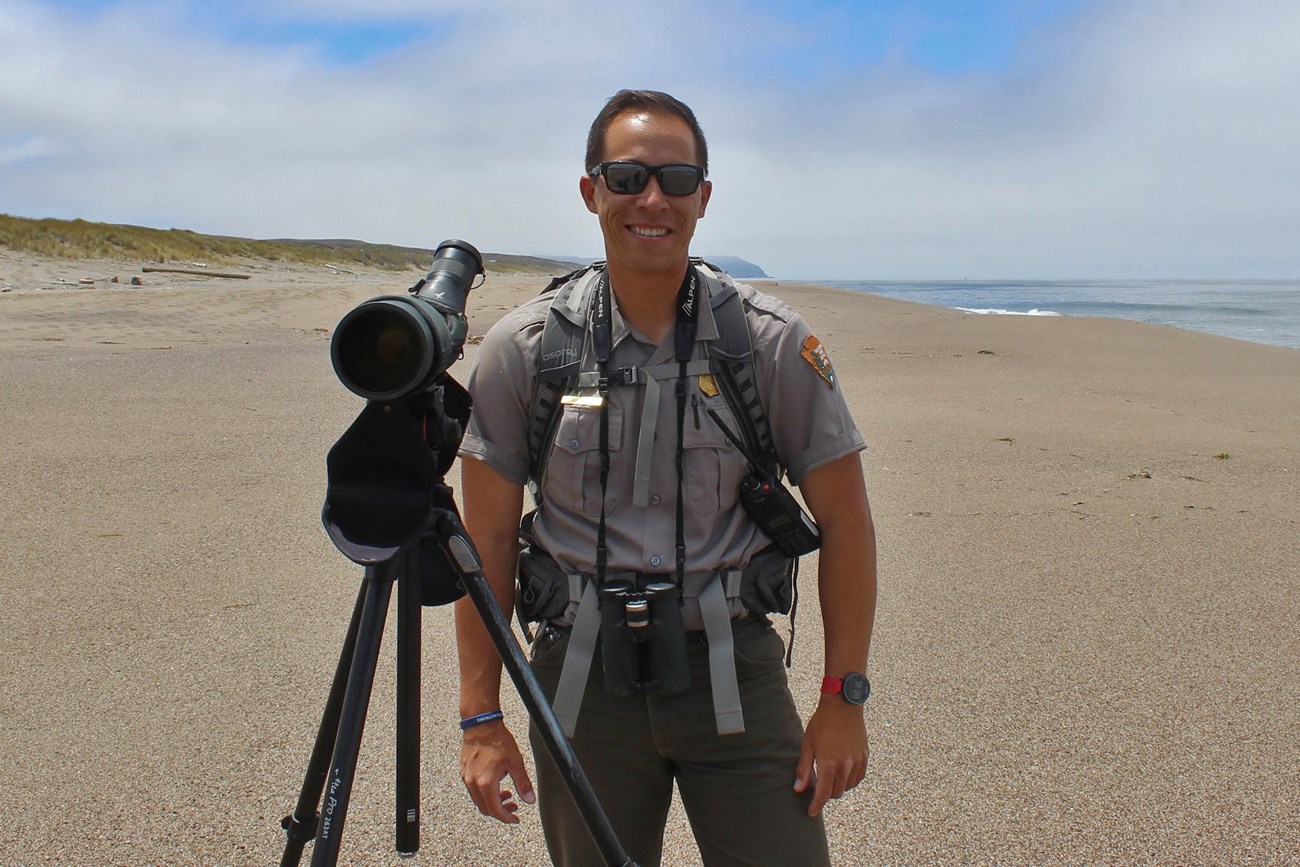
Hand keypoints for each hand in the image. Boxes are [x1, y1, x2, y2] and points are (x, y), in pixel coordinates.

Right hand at [460, 721, 535, 823]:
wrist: (481, 725)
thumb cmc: (498, 740)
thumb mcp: (515, 762)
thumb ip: (522, 783)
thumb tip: (529, 800)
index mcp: (486, 783)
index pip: (495, 810)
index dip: (506, 818)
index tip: (515, 819)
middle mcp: (473, 783)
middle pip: (485, 808)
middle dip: (500, 811)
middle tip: (513, 807)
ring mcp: (466, 778)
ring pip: (478, 800)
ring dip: (492, 802)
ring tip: (507, 795)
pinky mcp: (463, 772)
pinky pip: (473, 790)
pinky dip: (485, 793)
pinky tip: (495, 784)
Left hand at [793, 700, 868, 816]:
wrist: (843, 705)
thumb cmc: (822, 723)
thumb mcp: (808, 744)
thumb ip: (804, 769)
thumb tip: (799, 789)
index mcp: (829, 764)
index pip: (823, 794)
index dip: (816, 806)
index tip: (811, 812)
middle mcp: (845, 766)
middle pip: (836, 793)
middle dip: (825, 794)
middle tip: (817, 784)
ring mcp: (857, 762)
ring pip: (847, 787)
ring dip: (837, 787)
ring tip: (828, 775)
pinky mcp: (865, 757)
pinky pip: (858, 778)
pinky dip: (849, 780)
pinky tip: (842, 772)